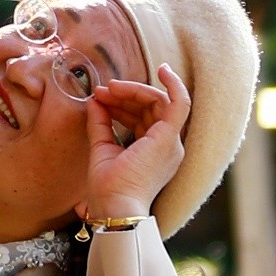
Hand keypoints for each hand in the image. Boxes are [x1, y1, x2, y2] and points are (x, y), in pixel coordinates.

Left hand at [78, 63, 188, 226]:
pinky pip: (180, 103)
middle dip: (125, 95)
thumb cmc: (108, 188)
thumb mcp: (101, 148)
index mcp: (154, 152)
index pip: (142, 118)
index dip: (121, 104)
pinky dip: (173, 84)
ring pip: (158, 102)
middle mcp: (167, 146)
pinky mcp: (170, 137)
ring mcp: (171, 142)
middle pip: (150, 108)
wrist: (114, 206)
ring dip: (134, 90)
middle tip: (103, 90)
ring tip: (110, 88)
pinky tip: (163, 69)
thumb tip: (95, 100)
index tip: (100, 97)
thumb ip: (100, 124)